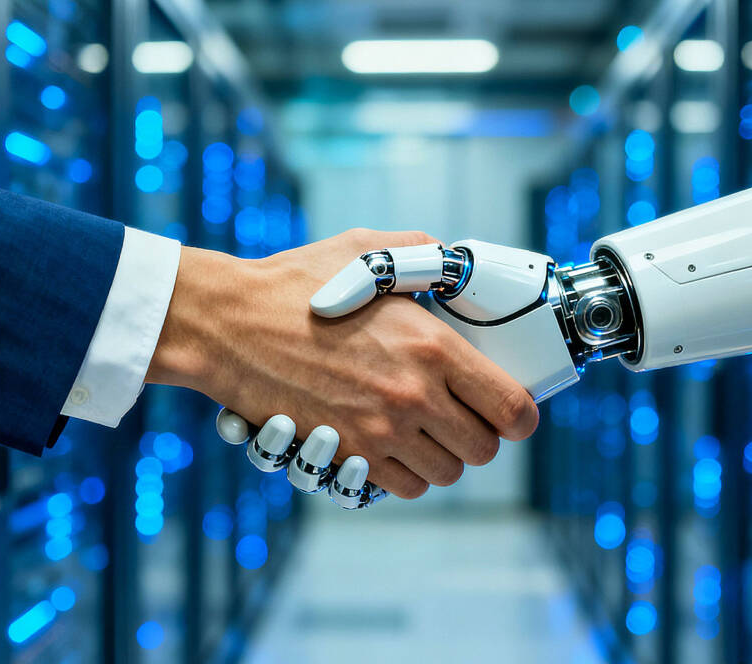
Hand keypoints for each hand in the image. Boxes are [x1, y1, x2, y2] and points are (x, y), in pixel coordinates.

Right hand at [145, 229, 538, 498]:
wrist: (230, 324)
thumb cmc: (297, 284)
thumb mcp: (367, 251)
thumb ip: (425, 257)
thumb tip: (457, 267)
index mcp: (432, 347)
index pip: (512, 409)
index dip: (521, 415)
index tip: (510, 410)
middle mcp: (413, 396)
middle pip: (483, 450)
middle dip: (479, 435)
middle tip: (461, 415)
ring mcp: (378, 431)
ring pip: (445, 475)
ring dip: (442, 456)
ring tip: (425, 431)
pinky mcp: (344, 454)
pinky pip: (401, 487)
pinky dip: (405, 474)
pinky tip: (393, 445)